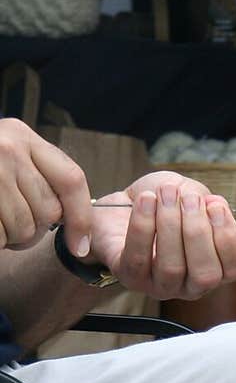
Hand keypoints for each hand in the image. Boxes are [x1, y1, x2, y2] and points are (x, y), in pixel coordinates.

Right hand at [0, 117, 91, 252]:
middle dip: (34, 227)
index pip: (71, 179)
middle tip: (10, 218)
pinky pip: (2, 236)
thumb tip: (78, 228)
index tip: (80, 246)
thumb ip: (39, 177)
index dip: (81, 219)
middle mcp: (7, 148)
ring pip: (25, 229)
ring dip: (12, 236)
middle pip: (49, 211)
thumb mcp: (9, 157)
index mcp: (22, 136)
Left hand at [90, 171, 235, 299]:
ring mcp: (160, 286)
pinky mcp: (130, 278)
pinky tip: (146, 201)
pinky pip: (139, 259)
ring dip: (170, 225)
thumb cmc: (161, 203)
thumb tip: (213, 206)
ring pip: (172, 268)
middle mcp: (190, 284)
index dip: (229, 237)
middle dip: (198, 232)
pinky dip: (143, 226)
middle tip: (188, 199)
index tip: (215, 205)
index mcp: (213, 266)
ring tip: (164, 194)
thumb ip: (204, 201)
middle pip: (206, 275)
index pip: (235, 268)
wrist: (121, 204)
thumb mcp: (189, 193)